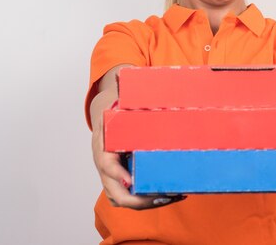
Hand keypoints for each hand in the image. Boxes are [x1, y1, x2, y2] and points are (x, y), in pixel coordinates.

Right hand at [89, 80, 186, 210]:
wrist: (108, 110)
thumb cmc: (117, 104)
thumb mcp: (120, 97)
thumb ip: (125, 89)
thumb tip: (131, 73)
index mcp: (103, 143)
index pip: (106, 164)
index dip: (117, 175)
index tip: (131, 181)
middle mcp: (104, 163)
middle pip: (114, 192)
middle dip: (138, 199)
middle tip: (163, 196)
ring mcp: (112, 174)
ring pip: (122, 198)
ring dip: (145, 202)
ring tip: (172, 196)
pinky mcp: (122, 178)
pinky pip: (131, 196)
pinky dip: (148, 199)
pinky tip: (170, 193)